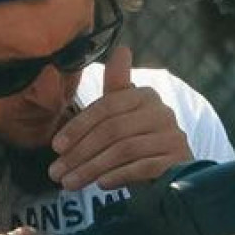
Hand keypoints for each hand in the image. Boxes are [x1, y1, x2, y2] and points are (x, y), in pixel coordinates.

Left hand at [49, 44, 191, 190]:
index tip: (55, 147)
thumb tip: (123, 49)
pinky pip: (142, 168)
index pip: (106, 107)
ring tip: (71, 184)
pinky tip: (101, 185)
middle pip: (113, 130)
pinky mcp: (178, 161)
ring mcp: (173, 137)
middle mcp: (162, 112)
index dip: (78, 126)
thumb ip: (117, 88)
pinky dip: (118, 176)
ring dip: (92, 168)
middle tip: (57, 173)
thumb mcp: (124, 116)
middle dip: (80, 153)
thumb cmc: (142, 143)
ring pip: (124, 150)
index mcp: (145, 96)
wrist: (177, 176)